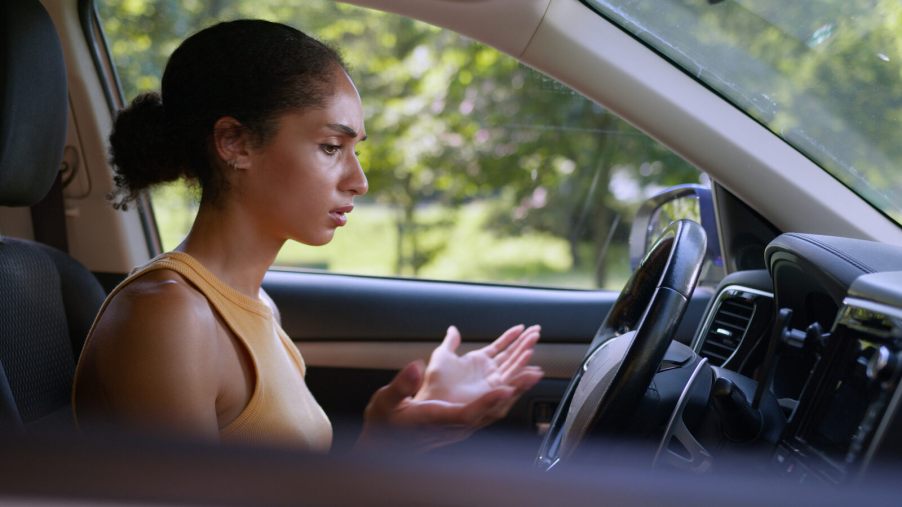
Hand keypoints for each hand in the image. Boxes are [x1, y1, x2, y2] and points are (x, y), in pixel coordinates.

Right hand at [357, 325, 543, 451]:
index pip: (467, 413)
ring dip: (515, 388)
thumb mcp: (386, 402)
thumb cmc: (386, 422)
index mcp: (436, 421)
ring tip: (535, 371)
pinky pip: (491, 404)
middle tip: (534, 373)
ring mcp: (462, 423)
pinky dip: (507, 390)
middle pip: (491, 409)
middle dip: (513, 391)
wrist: (387, 442)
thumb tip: (414, 367)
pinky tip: (519, 377)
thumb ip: (402, 386)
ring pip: (495, 407)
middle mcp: (454, 425)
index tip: (505, 390)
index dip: (487, 402)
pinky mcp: (464, 417)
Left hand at [415, 324, 542, 412]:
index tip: (522, 327)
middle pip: (511, 355)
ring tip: (534, 343)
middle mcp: (488, 372)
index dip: (511, 337)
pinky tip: (530, 368)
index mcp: (478, 362)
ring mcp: (491, 382)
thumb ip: (451, 342)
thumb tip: (453, 329)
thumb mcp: (442, 356)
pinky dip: (521, 374)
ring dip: (524, 355)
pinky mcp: (492, 393)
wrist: (430, 402)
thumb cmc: (434, 384)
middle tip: (537, 331)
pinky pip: (510, 382)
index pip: (500, 346)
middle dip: (524, 343)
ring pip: (513, 366)